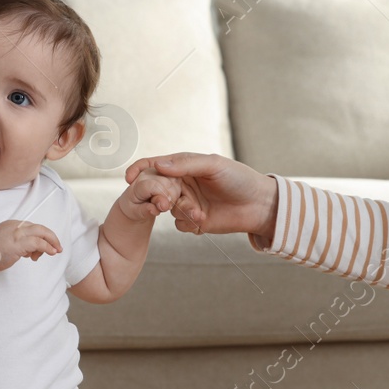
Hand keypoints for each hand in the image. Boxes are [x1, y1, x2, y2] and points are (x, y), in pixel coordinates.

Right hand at [0, 219, 59, 272]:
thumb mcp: (6, 243)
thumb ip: (19, 244)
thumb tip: (31, 252)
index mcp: (14, 225)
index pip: (34, 228)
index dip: (43, 237)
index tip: (47, 247)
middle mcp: (17, 226)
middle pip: (40, 228)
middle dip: (52, 237)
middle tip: (58, 248)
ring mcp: (17, 234)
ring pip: (42, 232)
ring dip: (52, 242)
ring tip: (53, 252)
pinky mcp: (18, 243)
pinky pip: (38, 242)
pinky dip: (47, 247)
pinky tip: (50, 252)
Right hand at [122, 152, 277, 240]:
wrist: (259, 205)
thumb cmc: (239, 178)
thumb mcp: (213, 165)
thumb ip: (186, 164)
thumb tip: (159, 165)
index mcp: (185, 166)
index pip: (155, 166)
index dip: (140, 170)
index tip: (129, 178)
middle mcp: (183, 184)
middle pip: (157, 190)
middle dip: (161, 196)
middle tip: (168, 202)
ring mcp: (188, 203)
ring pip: (167, 209)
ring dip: (180, 211)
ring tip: (199, 212)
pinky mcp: (194, 221)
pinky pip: (179, 224)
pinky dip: (188, 223)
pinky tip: (203, 221)